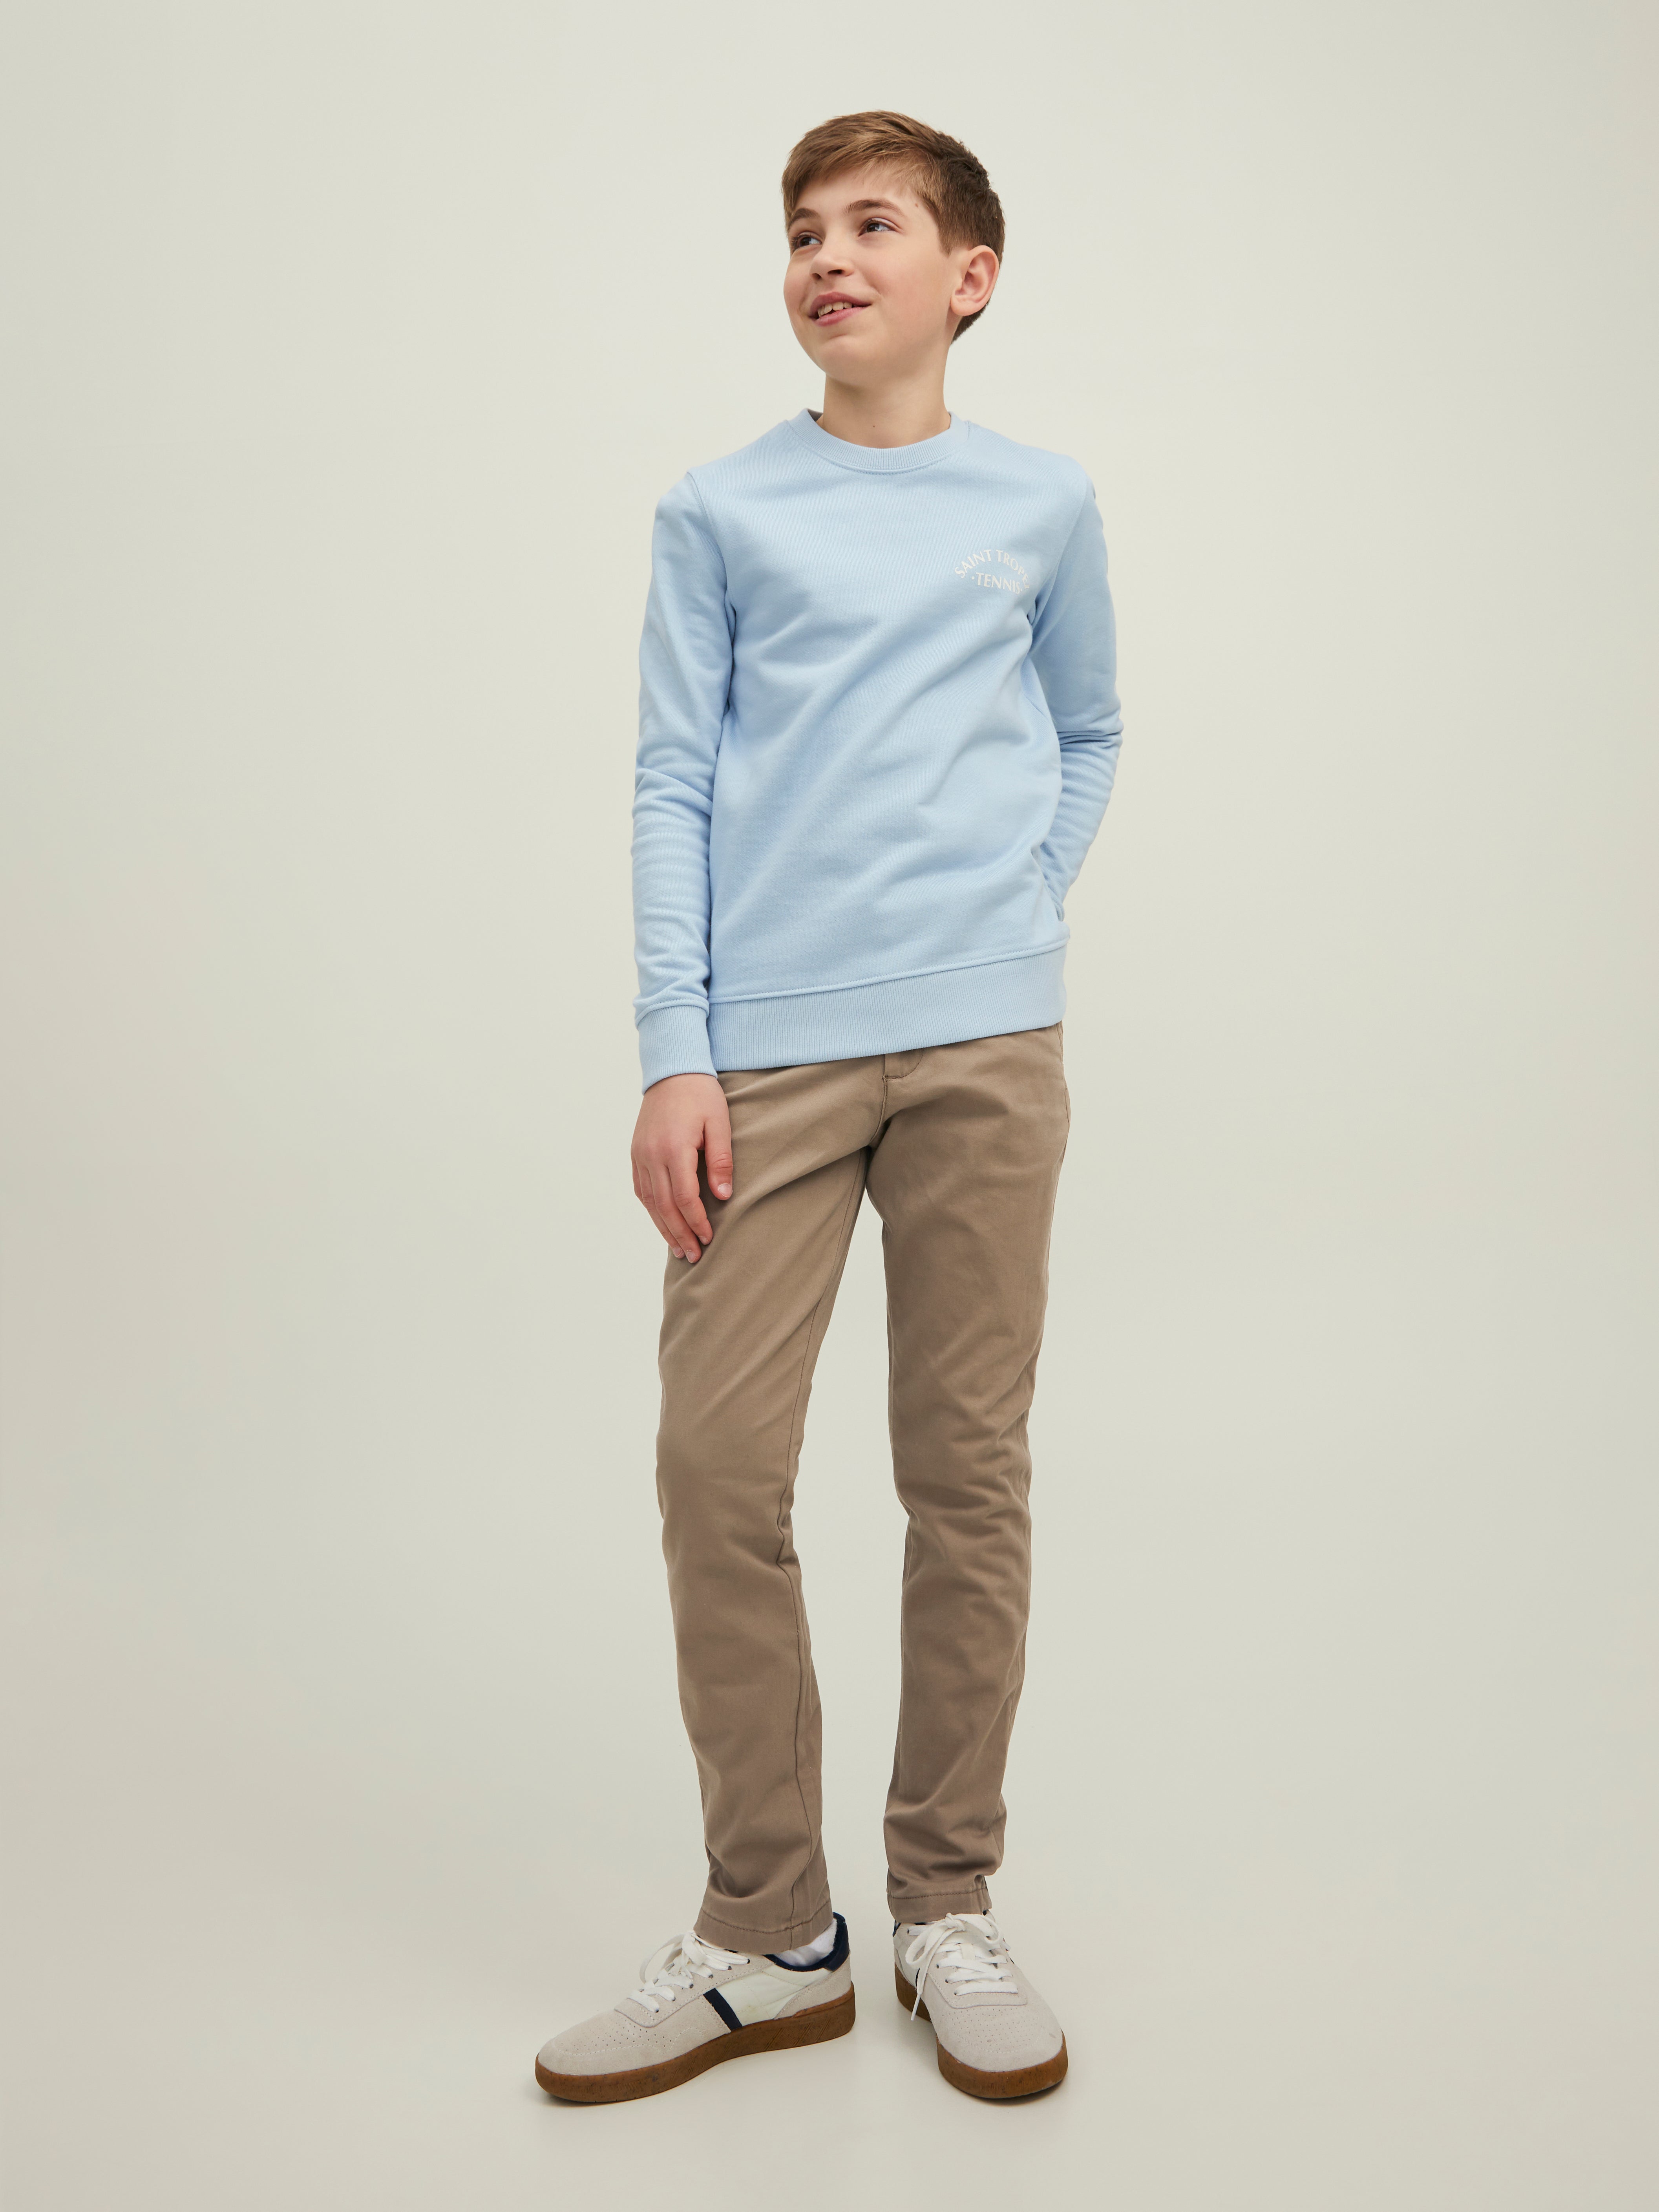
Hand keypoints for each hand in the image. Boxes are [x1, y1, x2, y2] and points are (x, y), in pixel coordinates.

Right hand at [631, 1073, 732, 1262]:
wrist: (672, 1070)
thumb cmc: (701, 1095)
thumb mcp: (719, 1123)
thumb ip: (721, 1160)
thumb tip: (722, 1197)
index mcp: (673, 1148)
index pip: (684, 1196)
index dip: (696, 1221)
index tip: (708, 1238)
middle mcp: (651, 1155)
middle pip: (664, 1205)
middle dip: (680, 1233)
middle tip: (693, 1256)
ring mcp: (640, 1155)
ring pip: (650, 1201)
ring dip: (663, 1227)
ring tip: (678, 1248)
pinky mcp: (636, 1153)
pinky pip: (641, 1189)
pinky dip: (652, 1210)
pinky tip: (662, 1222)